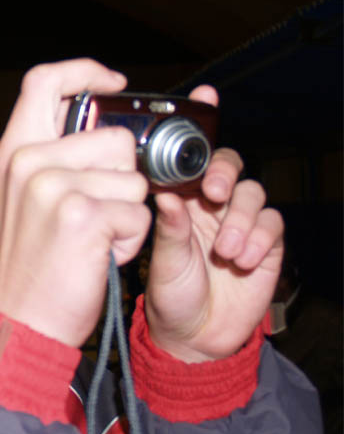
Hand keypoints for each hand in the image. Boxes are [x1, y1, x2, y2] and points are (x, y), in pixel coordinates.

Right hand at [0, 59, 150, 347]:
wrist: (21, 322)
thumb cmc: (34, 267)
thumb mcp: (28, 200)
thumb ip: (58, 158)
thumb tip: (112, 133)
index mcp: (15, 151)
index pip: (46, 79)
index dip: (86, 72)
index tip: (115, 83)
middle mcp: (29, 161)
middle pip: (116, 137)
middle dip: (124, 178)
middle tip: (96, 215)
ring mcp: (53, 185)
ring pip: (134, 179)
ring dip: (128, 214)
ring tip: (93, 240)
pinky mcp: (82, 214)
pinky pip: (138, 213)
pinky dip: (130, 240)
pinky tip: (99, 256)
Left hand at [145, 85, 283, 361]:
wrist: (195, 337)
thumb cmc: (169, 296)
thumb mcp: (162, 261)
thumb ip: (169, 227)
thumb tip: (164, 192)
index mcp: (180, 203)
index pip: (192, 159)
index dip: (201, 128)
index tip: (206, 96)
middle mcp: (210, 208)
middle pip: (229, 167)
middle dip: (225, 174)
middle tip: (214, 195)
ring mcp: (238, 224)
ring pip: (253, 194)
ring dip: (240, 219)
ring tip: (225, 251)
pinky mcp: (265, 244)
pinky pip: (272, 225)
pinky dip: (259, 238)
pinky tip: (243, 259)